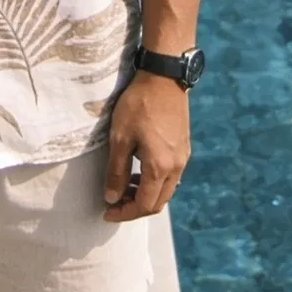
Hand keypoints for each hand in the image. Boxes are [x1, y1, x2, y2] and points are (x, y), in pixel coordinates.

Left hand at [103, 72, 191, 222]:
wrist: (164, 78)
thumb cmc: (139, 105)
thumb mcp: (120, 138)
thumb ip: (116, 171)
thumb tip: (112, 198)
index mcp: (160, 167)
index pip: (145, 205)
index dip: (125, 213)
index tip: (107, 212)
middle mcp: (176, 167)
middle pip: (158, 202)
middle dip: (135, 208)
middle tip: (114, 202)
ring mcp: (183, 158)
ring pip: (166, 191)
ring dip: (146, 195)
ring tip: (124, 186)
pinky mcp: (184, 148)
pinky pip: (171, 177)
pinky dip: (155, 183)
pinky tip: (140, 171)